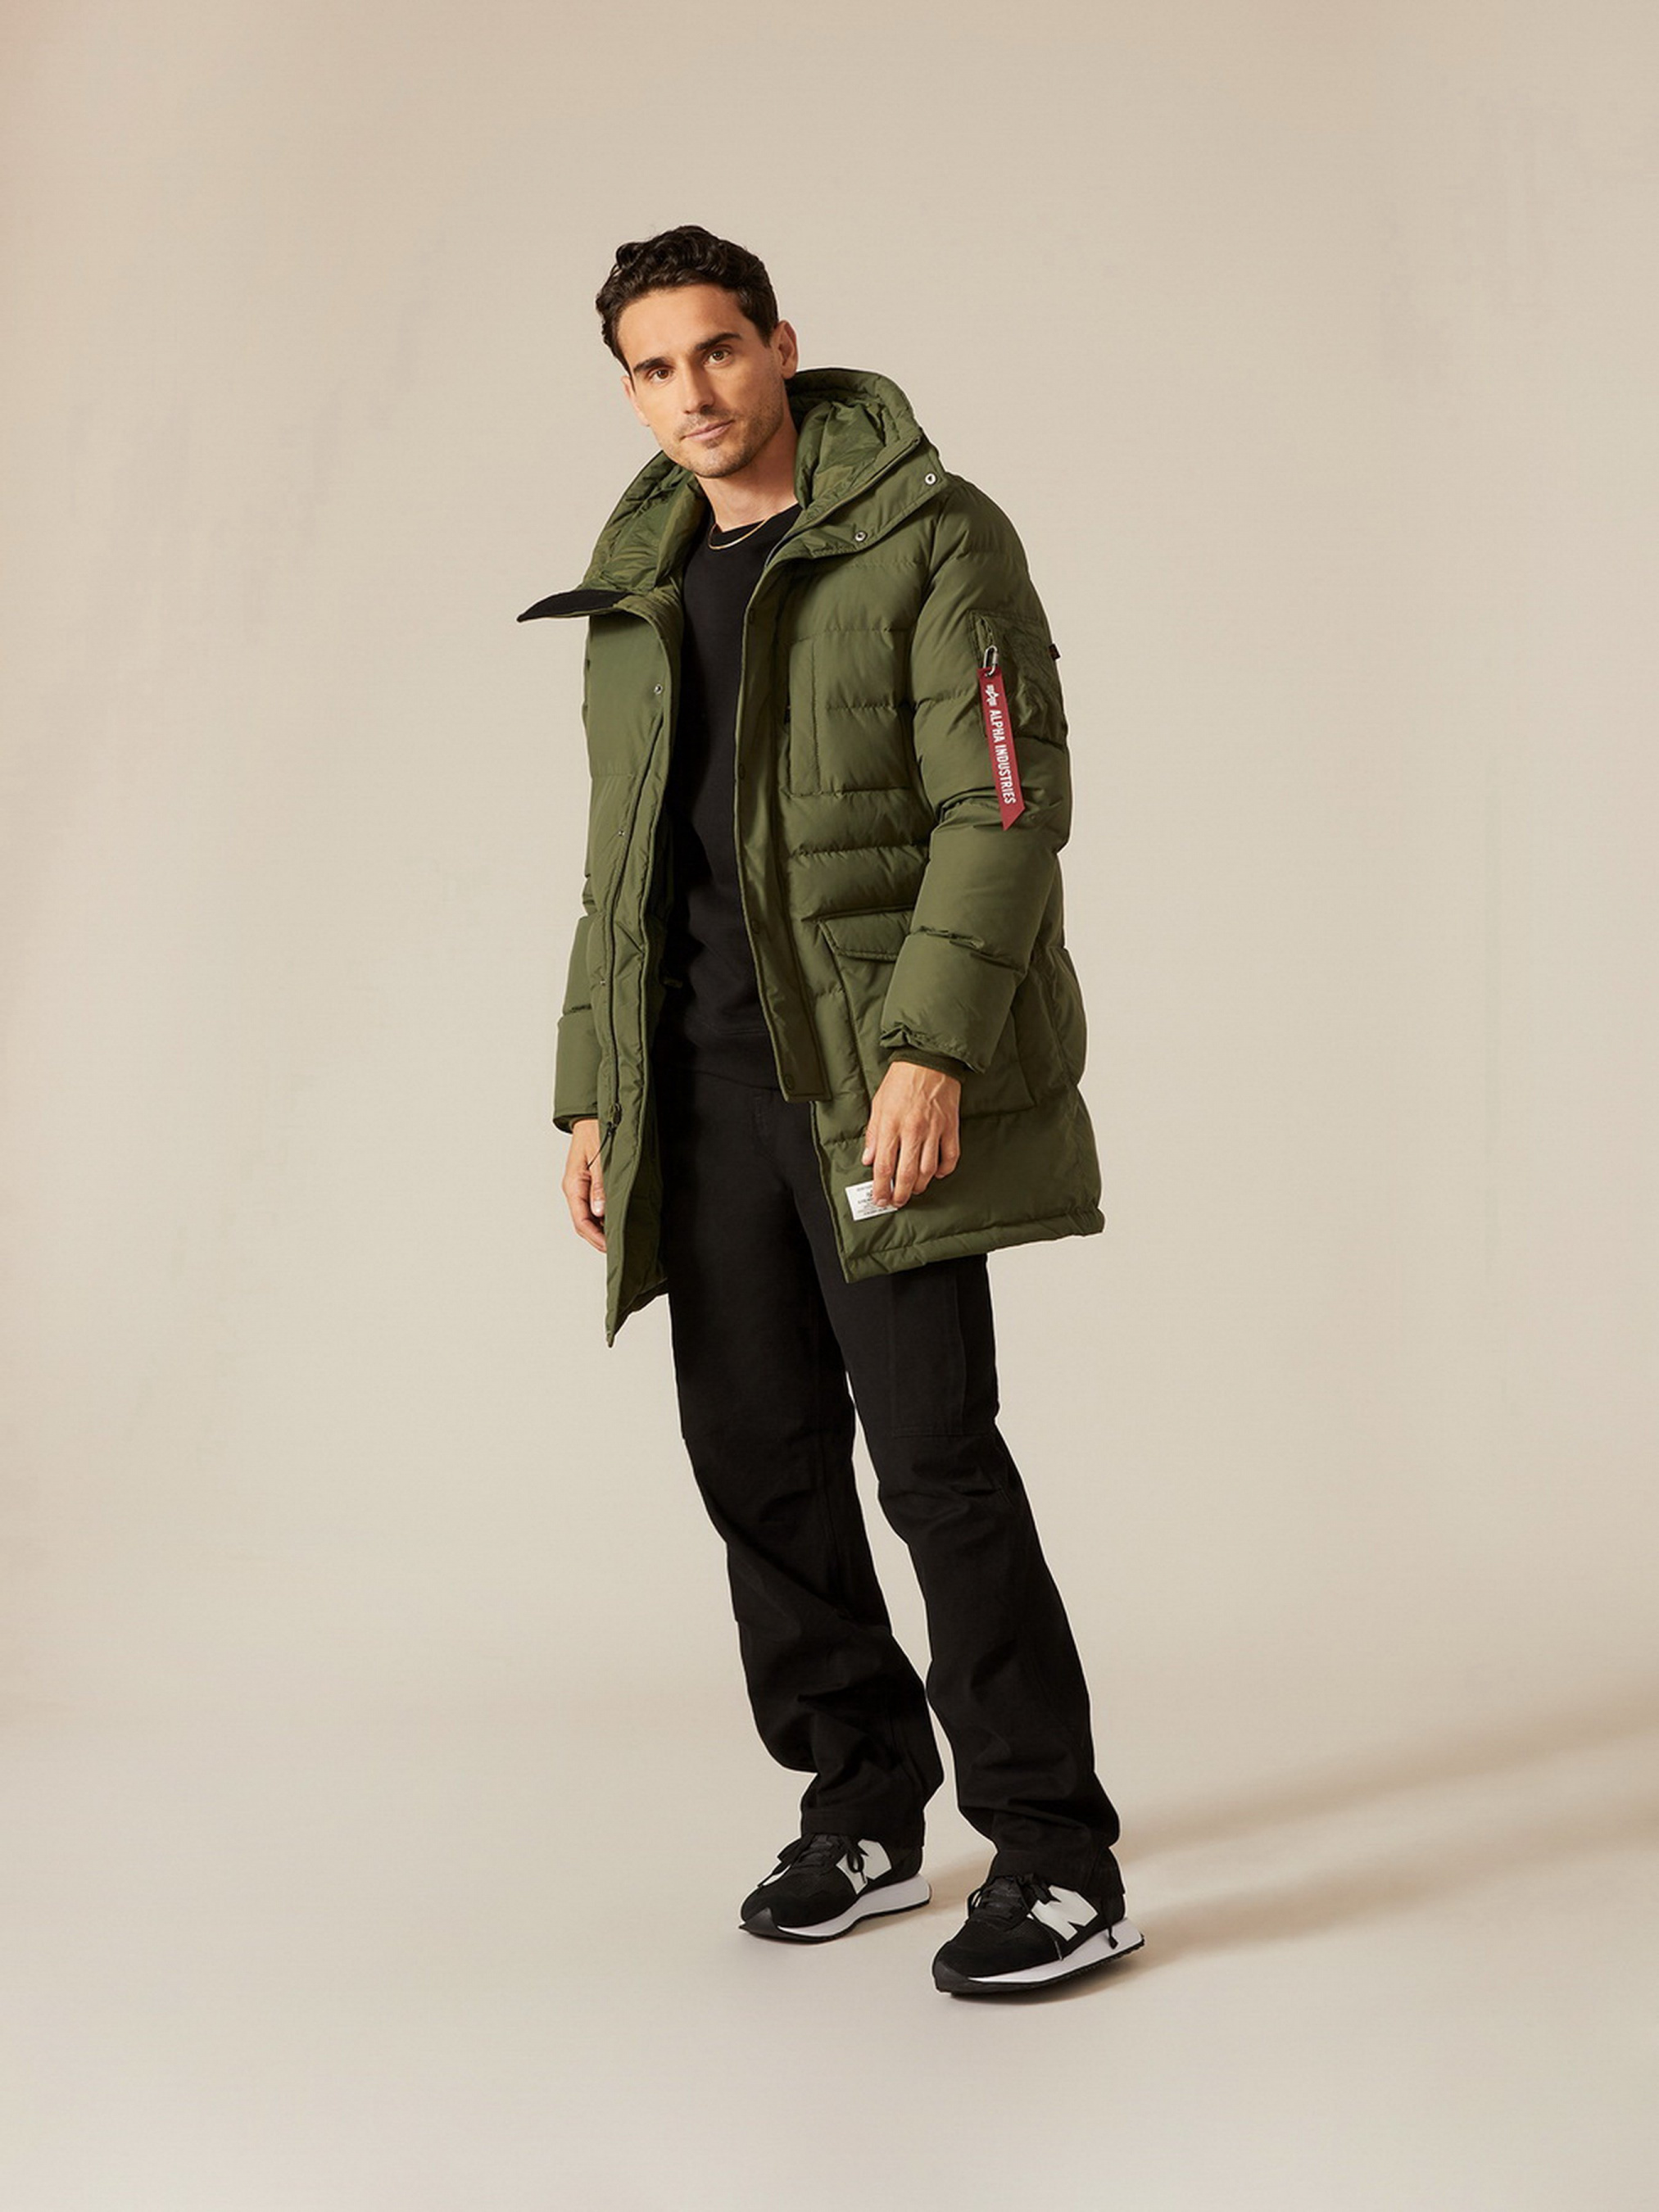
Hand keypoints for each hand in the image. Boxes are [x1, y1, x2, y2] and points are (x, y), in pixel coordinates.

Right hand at [564, 1118, 606, 1252]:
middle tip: (616, 1250)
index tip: (610, 1247)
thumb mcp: (601, 1158)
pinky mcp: (587, 1184)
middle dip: (598, 1239)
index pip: (581, 1221)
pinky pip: (592, 1206)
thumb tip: (599, 1211)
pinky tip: (614, 1221)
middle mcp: (574, 1189)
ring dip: (601, 1229)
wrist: (592, 1116)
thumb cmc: (596, 1131)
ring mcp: (579, 1187)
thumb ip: (600, 1185)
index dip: (595, 1238)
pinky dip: (602, 1217)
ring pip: (588, 1217)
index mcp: (573, 1185)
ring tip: (618, 1239)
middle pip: (583, 1223)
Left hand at [862, 1061, 962, 1206]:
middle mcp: (913, 1130)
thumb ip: (874, 1134)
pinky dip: (945, 1170)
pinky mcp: (951, 1127)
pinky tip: (938, 1174)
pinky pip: (950, 1156)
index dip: (881, 1187)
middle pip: (906, 1174)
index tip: (879, 1198)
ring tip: (913, 1190)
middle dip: (900, 1194)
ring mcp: (934, 1130)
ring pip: (928, 1170)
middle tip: (896, 1201)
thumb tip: (869, 1159)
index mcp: (891, 1125)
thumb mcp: (878, 1104)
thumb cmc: (902, 1080)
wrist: (930, 1060)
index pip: (884, 1166)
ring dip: (920, 1185)